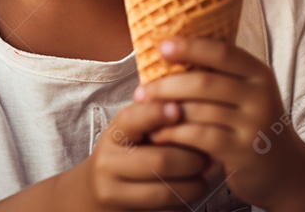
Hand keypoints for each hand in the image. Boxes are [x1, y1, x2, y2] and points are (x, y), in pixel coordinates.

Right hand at [73, 99, 211, 210]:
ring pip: (167, 192)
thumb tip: (189, 102)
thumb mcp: (132, 129)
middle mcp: (108, 164)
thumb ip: (154, 114)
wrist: (95, 191)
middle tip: (209, 156)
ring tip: (208, 174)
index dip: (156, 113)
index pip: (132, 120)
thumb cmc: (126, 152)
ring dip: (196, 184)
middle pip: (161, 161)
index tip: (178, 108)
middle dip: (193, 159)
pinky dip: (187, 203)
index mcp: (114, 134)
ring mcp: (114, 194)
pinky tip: (193, 191)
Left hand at [138, 37, 304, 208]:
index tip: (161, 46)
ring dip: (165, 112)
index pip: (223, 52)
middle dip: (167, 85)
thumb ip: (219, 76)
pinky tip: (158, 135)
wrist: (284, 169)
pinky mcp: (243, 152)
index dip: (191, 47)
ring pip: (199, 111)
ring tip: (143, 112)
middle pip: (205, 83)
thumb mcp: (246, 94)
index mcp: (259, 74)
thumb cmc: (251, 124)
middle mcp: (261, 96)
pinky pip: (199, 137)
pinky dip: (174, 134)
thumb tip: (170, 51)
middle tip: (141, 90)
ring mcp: (254, 125)